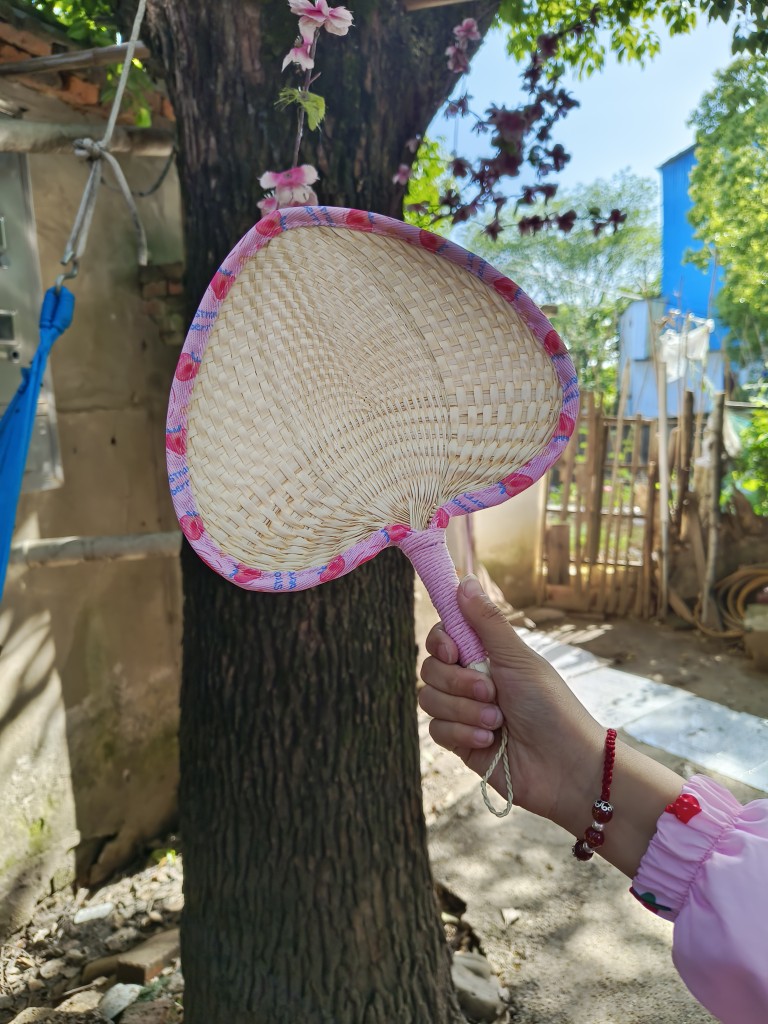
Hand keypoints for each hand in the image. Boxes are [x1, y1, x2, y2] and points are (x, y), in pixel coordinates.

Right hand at [419, 575, 684, 876]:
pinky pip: (437, 730)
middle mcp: (471, 681)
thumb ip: (487, 622)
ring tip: (497, 721)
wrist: (566, 766)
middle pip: (430, 669)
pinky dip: (462, 732)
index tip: (454, 650)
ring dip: (463, 710)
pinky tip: (490, 740)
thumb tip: (464, 579)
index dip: (440, 642)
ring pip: (429, 700)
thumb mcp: (518, 659)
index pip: (443, 638)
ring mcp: (464, 712)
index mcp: (485, 656)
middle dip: (458, 683)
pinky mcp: (461, 742)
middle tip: (491, 692)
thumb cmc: (551, 707)